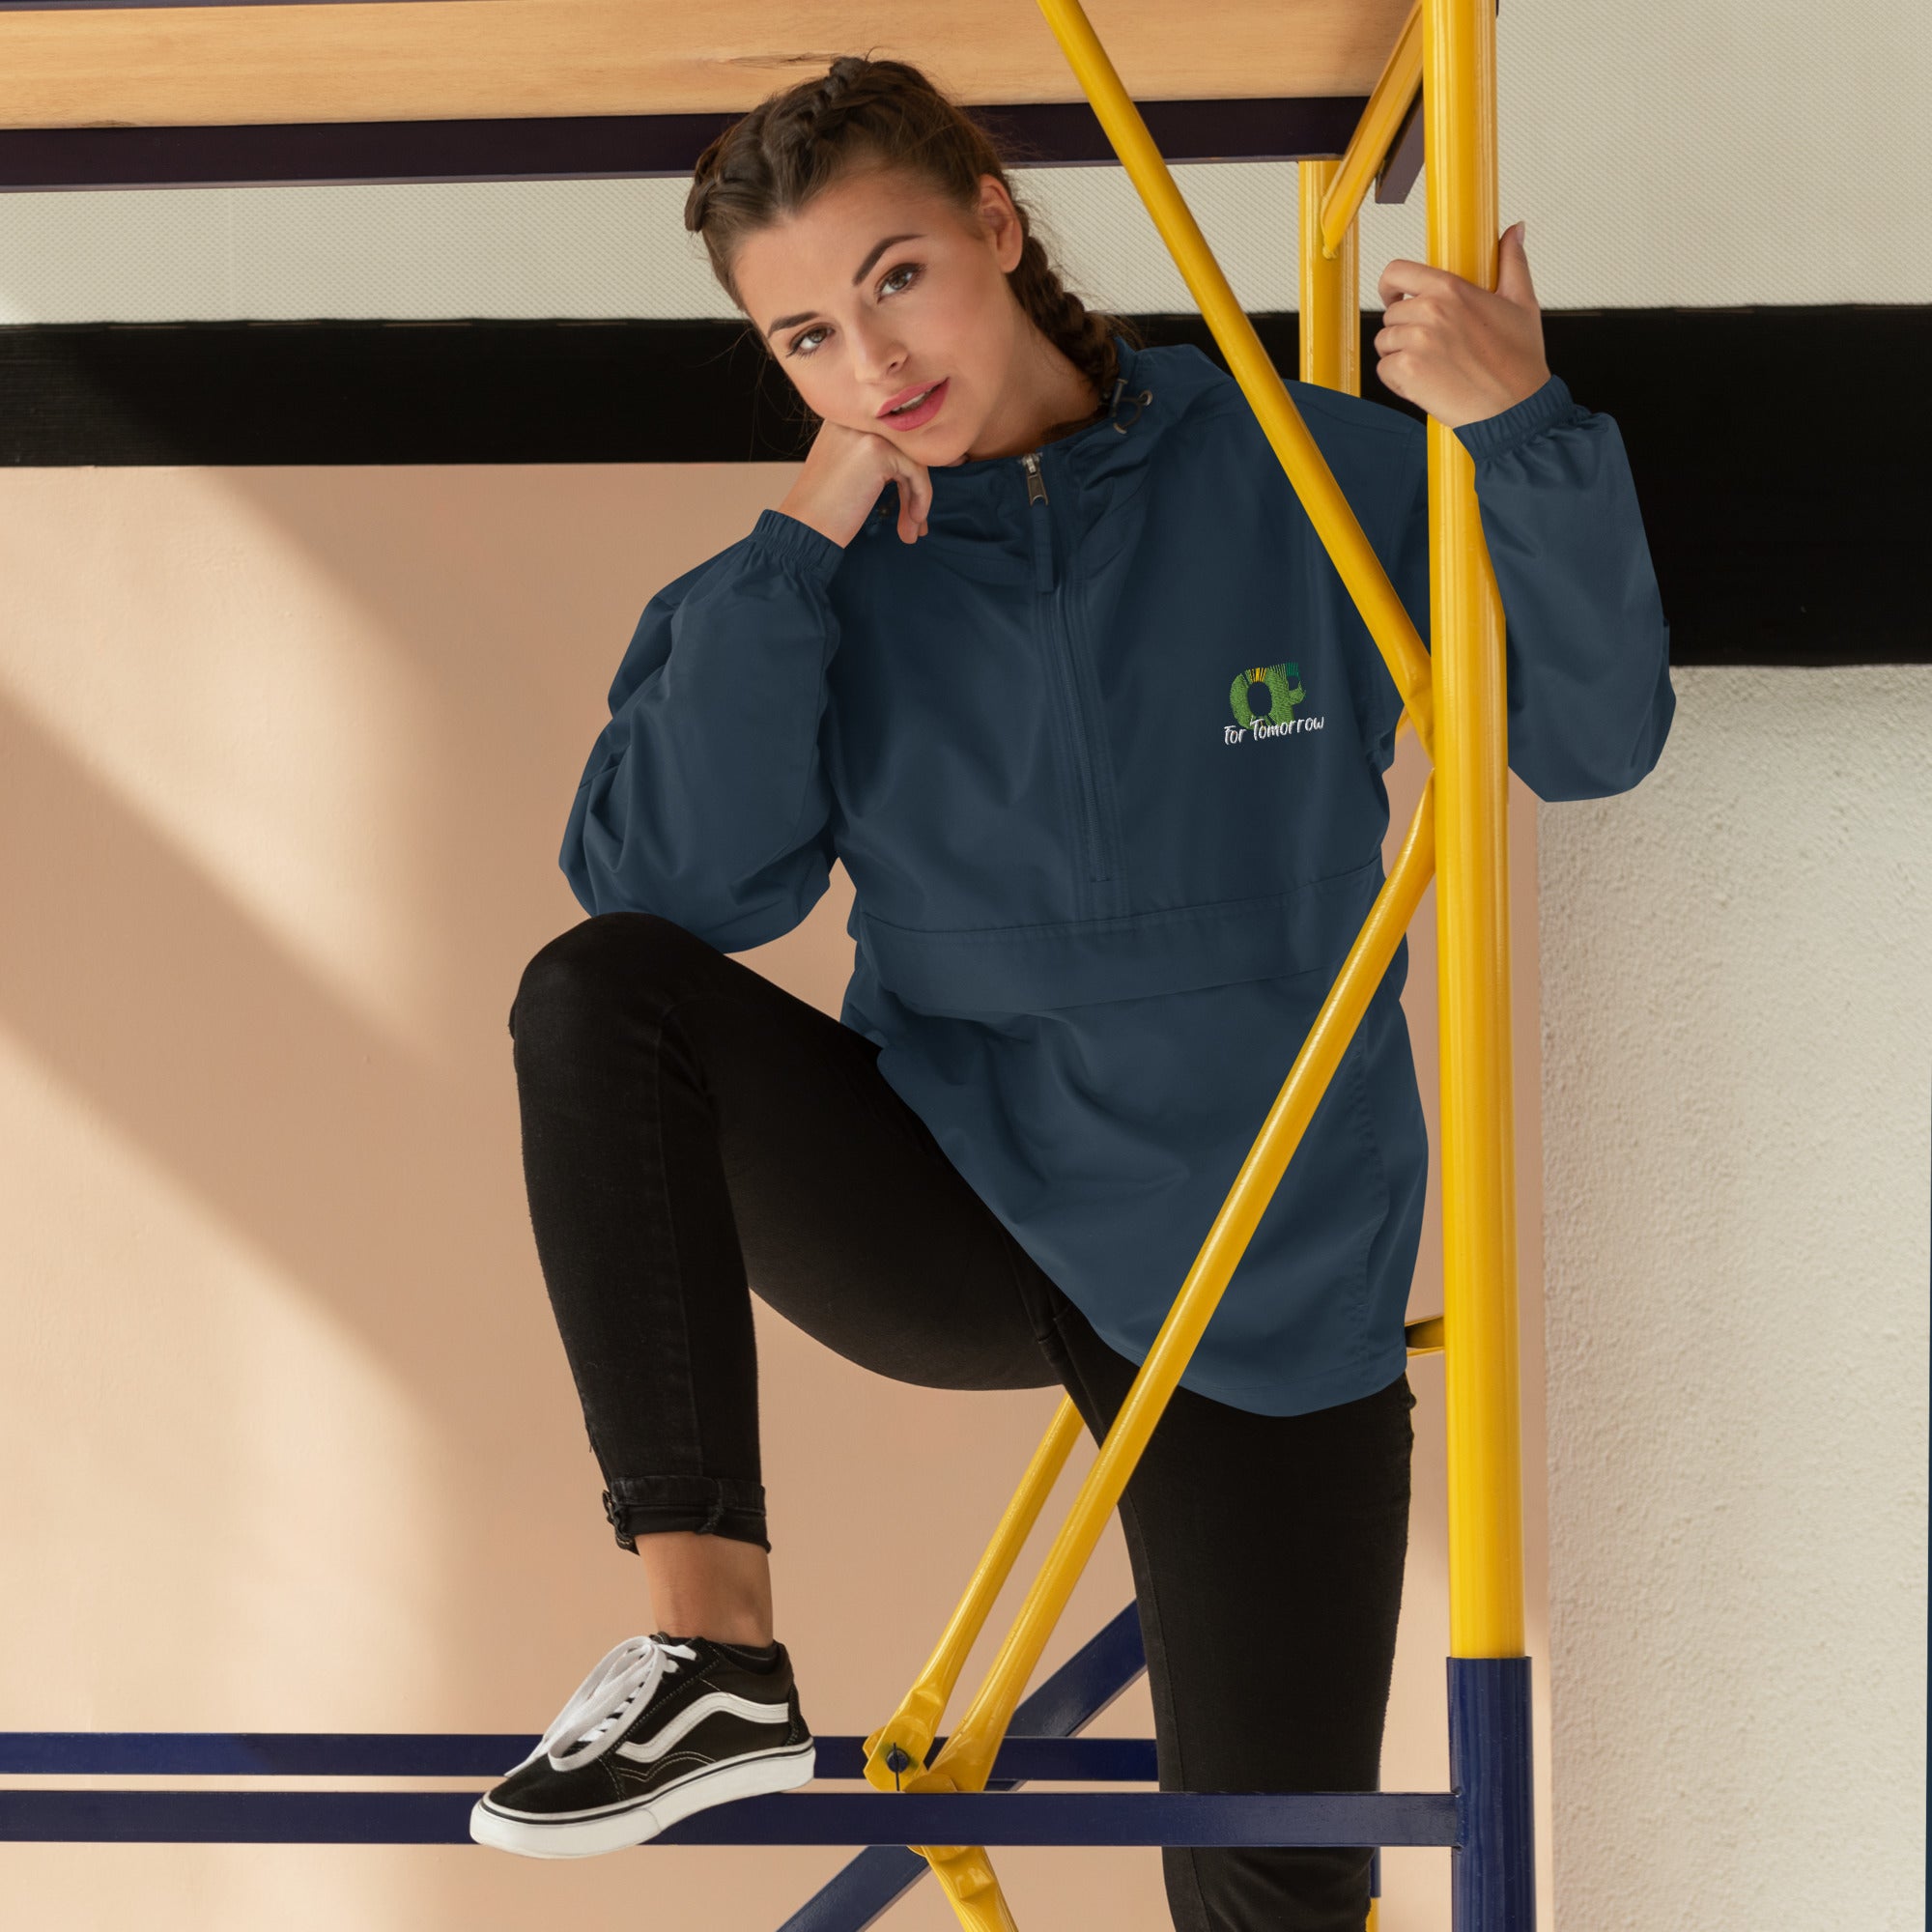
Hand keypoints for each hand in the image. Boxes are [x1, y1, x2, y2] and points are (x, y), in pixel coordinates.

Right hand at [777, 414, 932, 550]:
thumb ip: (874, 457)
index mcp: (845, 419)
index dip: (904, 471)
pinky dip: (921, 498)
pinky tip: (913, 521)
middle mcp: (854, 418)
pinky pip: (915, 472)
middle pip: (904, 447)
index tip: (910, 503)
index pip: (891, 436)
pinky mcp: (878, 450)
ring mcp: (866, 432)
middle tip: (915, 520)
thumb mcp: (848, 470)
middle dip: (914, 486)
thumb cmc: (823, 508)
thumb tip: (916, 464)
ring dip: (918, 497)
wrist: (804, 529)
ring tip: (912, 531)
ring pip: (912, 459)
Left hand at [1373, 221, 1549, 429]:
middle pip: (1391, 314)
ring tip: (1432, 366)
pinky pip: (1384, 370)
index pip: (1397, 271)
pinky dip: (1399, 380)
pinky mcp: (1407, 372)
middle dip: (1405, 330)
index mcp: (1450, 289)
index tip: (1394, 296)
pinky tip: (1426, 383)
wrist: (1515, 407)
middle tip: (1432, 347)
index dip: (1390, 285)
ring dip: (1400, 355)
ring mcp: (1415, 343)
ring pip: (1385, 343)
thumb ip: (1512, 262)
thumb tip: (1515, 232)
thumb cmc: (1519, 361)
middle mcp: (1429, 312)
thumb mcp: (1521, 302)